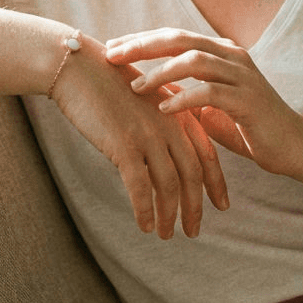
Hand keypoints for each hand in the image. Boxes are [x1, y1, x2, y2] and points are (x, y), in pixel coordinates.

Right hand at [48, 34, 228, 238]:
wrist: (79, 68)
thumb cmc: (108, 82)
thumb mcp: (146, 97)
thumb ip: (162, 120)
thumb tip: (164, 152)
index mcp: (178, 111)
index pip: (206, 153)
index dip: (216, 182)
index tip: (222, 205)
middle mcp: (169, 124)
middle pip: (193, 174)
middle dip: (196, 206)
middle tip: (194, 231)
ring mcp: (148, 135)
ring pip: (169, 185)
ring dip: (170, 215)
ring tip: (168, 234)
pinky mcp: (124, 145)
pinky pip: (141, 187)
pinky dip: (146, 210)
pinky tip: (145, 226)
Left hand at [105, 28, 302, 178]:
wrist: (294, 146)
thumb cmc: (250, 127)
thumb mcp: (211, 108)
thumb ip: (186, 94)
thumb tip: (151, 92)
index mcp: (222, 52)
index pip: (174, 36)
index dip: (142, 40)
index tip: (112, 48)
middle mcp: (232, 56)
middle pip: (179, 39)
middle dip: (143, 46)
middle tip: (112, 56)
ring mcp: (243, 75)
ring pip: (195, 60)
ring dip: (160, 72)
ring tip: (135, 87)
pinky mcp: (249, 100)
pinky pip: (211, 92)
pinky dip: (184, 98)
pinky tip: (164, 109)